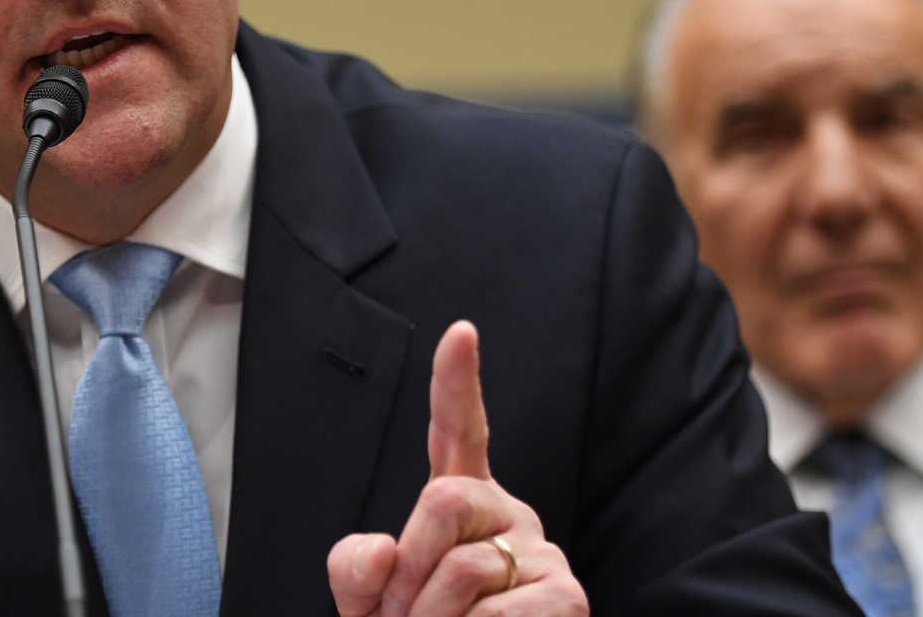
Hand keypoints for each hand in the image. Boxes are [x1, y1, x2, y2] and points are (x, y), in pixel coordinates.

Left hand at [327, 322, 587, 616]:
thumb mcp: (369, 603)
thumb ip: (355, 570)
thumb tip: (379, 551)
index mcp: (461, 502)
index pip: (458, 433)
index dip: (457, 383)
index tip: (460, 333)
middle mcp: (508, 516)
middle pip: (443, 500)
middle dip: (408, 566)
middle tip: (403, 614)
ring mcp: (542, 555)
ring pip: (464, 567)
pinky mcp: (567, 598)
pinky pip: (497, 613)